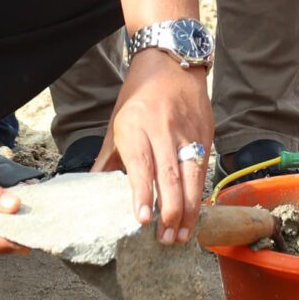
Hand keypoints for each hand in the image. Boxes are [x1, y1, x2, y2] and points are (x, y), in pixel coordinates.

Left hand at [95, 48, 212, 243]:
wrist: (172, 60)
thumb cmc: (138, 95)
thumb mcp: (116, 122)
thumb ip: (107, 159)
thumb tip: (92, 190)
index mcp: (135, 125)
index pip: (141, 165)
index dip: (143, 193)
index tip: (142, 220)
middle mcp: (163, 129)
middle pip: (170, 175)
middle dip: (170, 211)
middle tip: (167, 239)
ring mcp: (188, 131)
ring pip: (191, 176)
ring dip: (189, 209)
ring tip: (183, 235)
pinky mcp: (206, 132)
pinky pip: (203, 168)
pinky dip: (199, 193)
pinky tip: (196, 213)